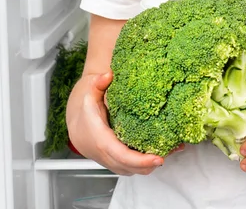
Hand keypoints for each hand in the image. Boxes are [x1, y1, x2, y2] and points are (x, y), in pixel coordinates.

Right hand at [67, 71, 182, 175]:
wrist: (76, 116)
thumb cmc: (85, 104)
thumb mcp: (90, 90)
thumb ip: (98, 82)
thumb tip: (108, 75)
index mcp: (97, 137)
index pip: (119, 154)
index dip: (139, 160)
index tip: (158, 158)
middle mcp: (100, 152)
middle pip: (126, 166)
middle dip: (147, 165)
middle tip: (169, 153)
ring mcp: (105, 158)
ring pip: (127, 169)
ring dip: (145, 167)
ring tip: (166, 153)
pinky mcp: (110, 159)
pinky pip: (126, 167)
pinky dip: (140, 166)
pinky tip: (154, 155)